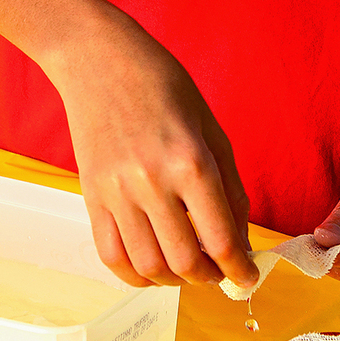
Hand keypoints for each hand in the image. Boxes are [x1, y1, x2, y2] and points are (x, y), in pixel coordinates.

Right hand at [47, 17, 258, 291]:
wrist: (98, 59)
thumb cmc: (162, 84)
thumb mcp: (211, 128)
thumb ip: (229, 187)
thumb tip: (239, 241)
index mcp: (190, 161)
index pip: (221, 240)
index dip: (240, 270)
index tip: (248, 278)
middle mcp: (152, 182)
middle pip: (185, 263)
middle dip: (210, 278)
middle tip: (219, 272)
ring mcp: (116, 192)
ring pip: (149, 267)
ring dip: (175, 282)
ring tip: (188, 269)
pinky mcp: (91, 196)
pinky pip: (111, 256)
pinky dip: (136, 275)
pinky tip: (154, 267)